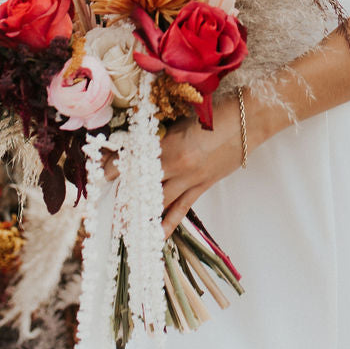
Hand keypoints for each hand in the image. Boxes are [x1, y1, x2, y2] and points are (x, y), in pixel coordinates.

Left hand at [100, 97, 244, 228]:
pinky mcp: (202, 186)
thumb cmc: (218, 110)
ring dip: (140, 212)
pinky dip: (167, 224)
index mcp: (170, 144)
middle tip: (104, 202)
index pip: (134, 158)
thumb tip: (140, 139)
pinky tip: (156, 238)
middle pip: (142, 183)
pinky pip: (181, 210)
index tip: (99, 171)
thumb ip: (162, 131)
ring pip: (159, 201)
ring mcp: (191, 179)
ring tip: (122, 225)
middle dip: (122, 192)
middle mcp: (177, 166)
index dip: (115, 165)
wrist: (250, 119)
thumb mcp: (183, 118)